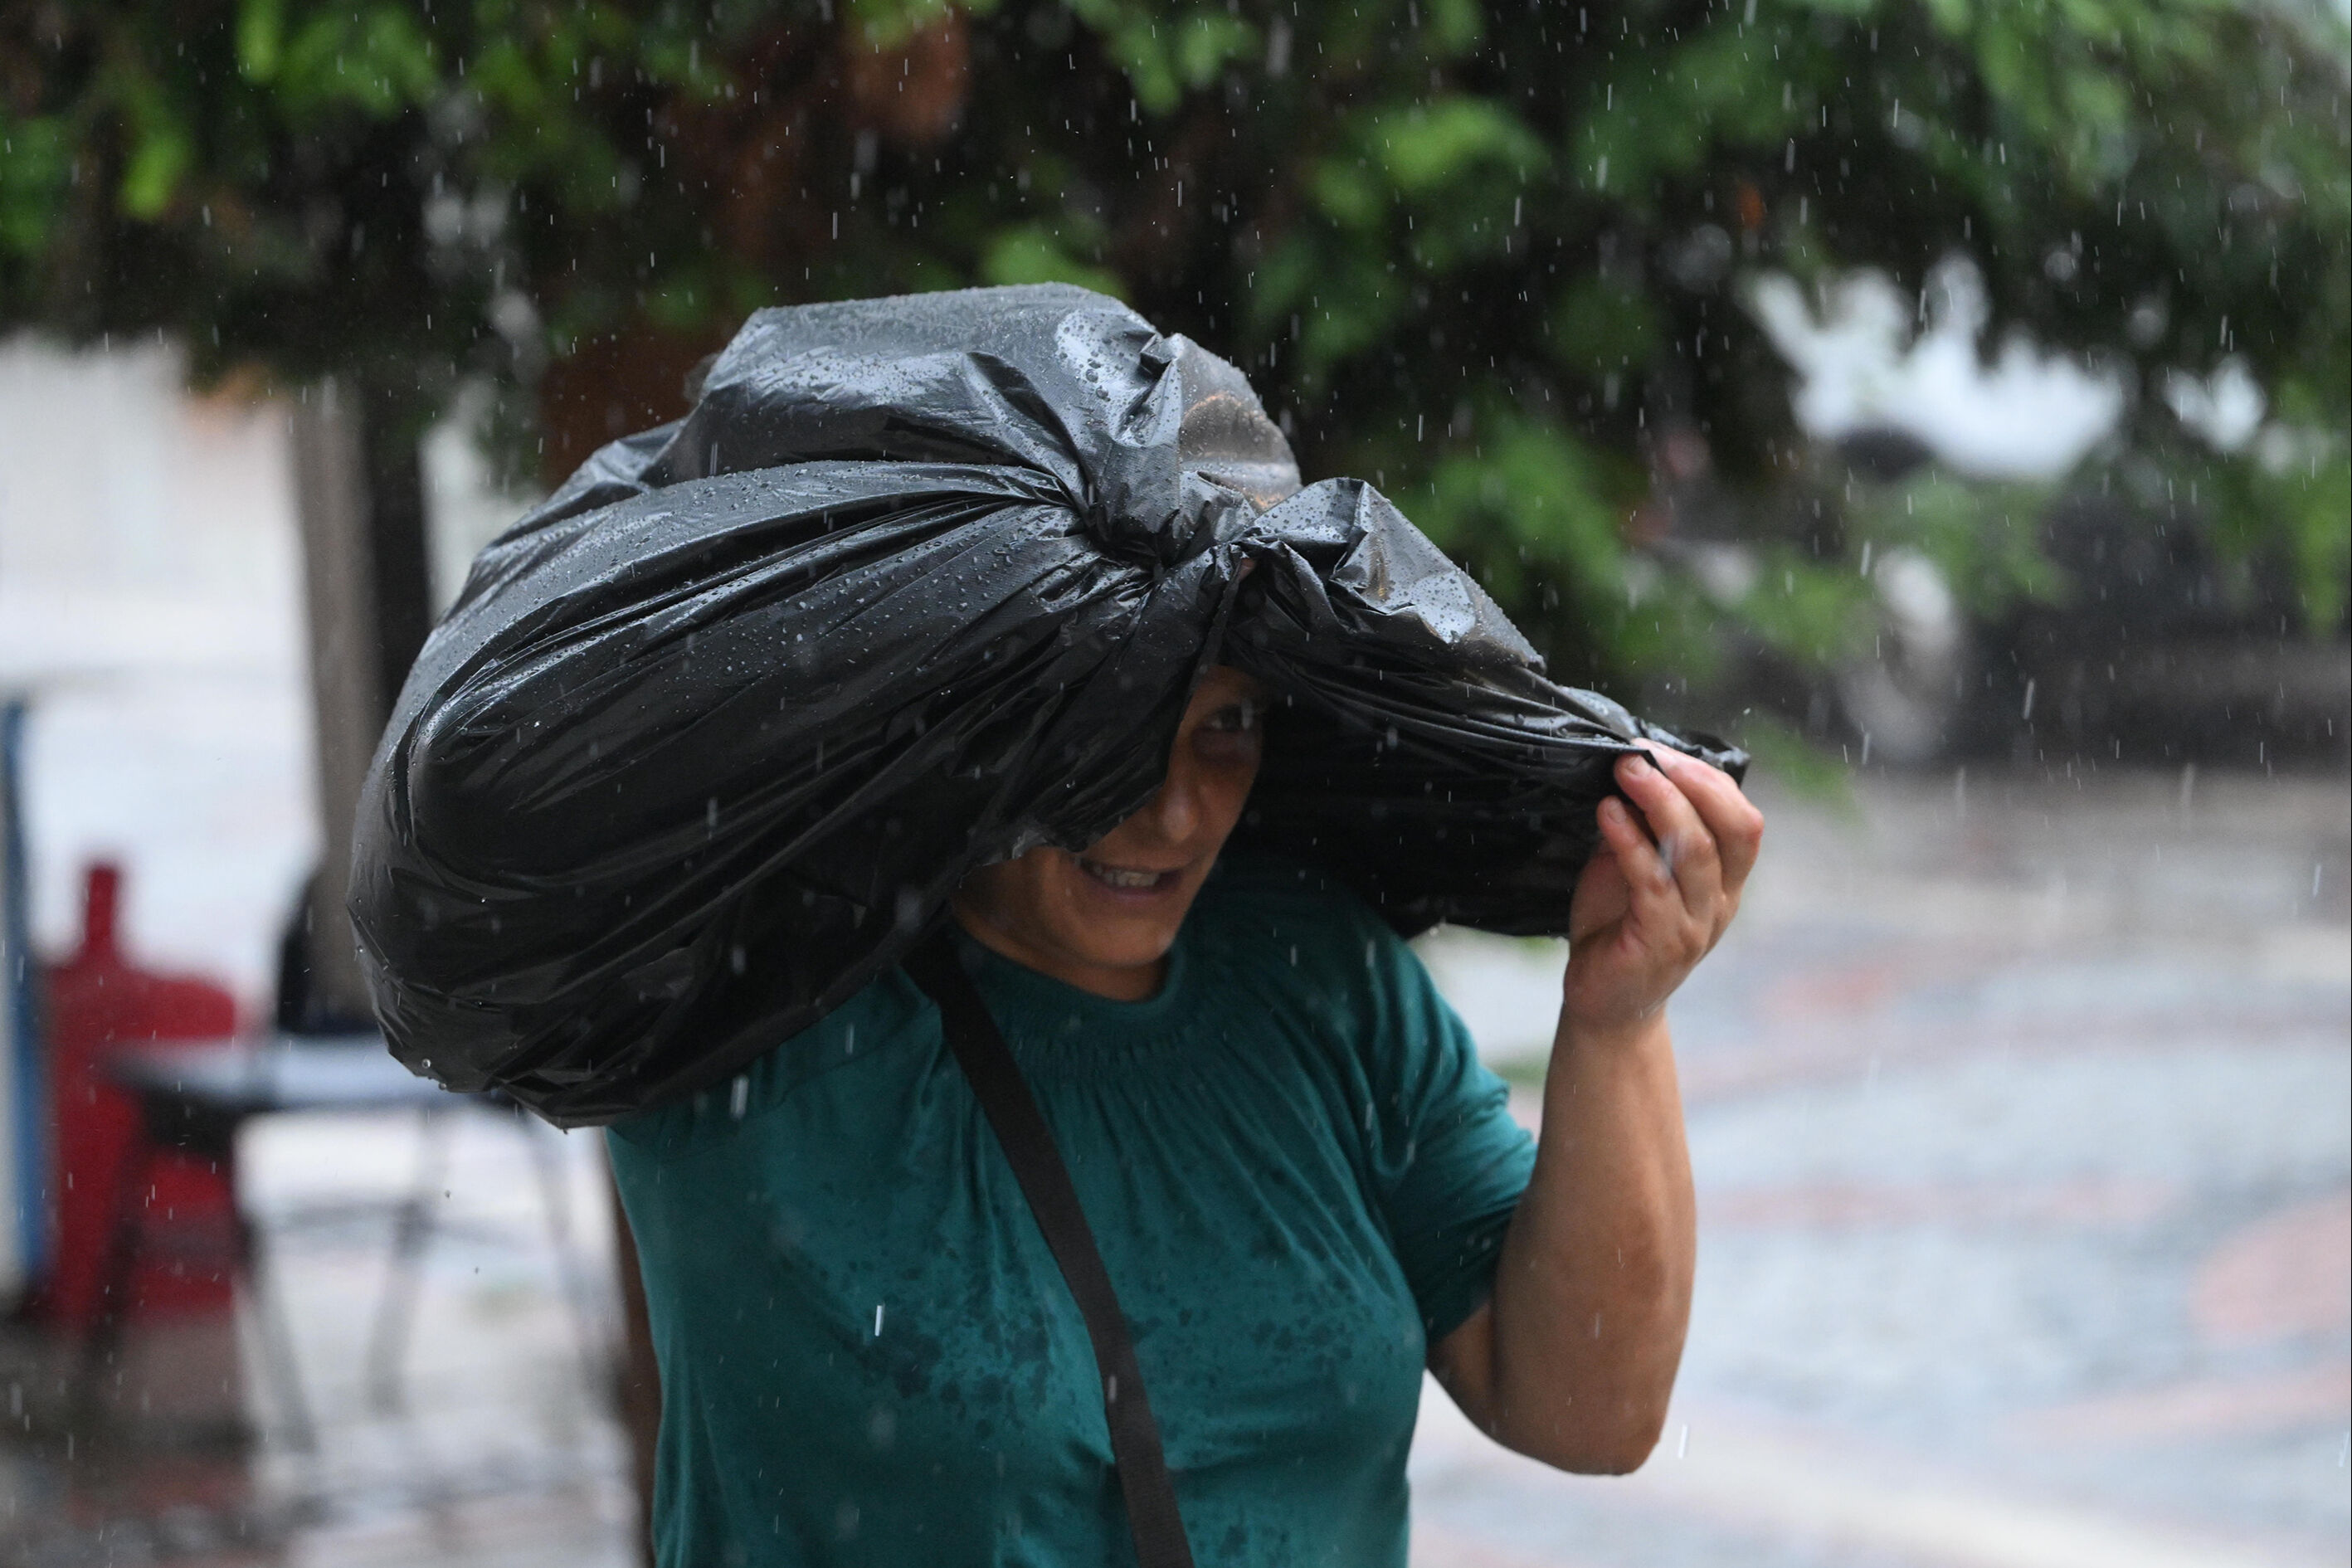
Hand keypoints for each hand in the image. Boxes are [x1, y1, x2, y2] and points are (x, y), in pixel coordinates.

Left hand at [1563, 748, 1763, 1041]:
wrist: (1604, 1002)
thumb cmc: (1618, 929)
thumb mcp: (1634, 867)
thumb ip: (1643, 828)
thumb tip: (1633, 771)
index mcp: (1724, 881)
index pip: (1743, 820)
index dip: (1708, 779)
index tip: (1660, 751)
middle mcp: (1720, 902)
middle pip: (1734, 829)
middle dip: (1693, 782)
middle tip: (1644, 756)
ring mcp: (1695, 924)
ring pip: (1697, 851)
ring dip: (1660, 803)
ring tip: (1625, 773)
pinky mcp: (1661, 941)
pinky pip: (1652, 882)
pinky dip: (1630, 841)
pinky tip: (1607, 815)